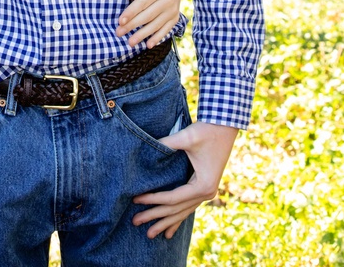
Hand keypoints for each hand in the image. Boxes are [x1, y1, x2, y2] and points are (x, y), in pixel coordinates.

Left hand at [116, 0, 182, 47]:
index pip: (142, 3)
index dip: (130, 13)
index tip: (120, 21)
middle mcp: (167, 1)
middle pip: (147, 16)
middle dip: (132, 26)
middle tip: (118, 33)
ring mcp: (172, 10)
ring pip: (155, 25)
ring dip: (142, 35)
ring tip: (130, 42)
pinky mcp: (175, 17)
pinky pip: (166, 29)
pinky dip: (157, 38)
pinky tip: (148, 45)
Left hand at [132, 121, 237, 237]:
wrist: (225, 127)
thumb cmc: (206, 131)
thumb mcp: (186, 137)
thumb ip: (165, 144)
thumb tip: (144, 148)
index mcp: (203, 185)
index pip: (173, 198)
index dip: (153, 200)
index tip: (135, 200)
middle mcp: (207, 193)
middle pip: (176, 209)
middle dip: (155, 217)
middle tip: (135, 222)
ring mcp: (207, 193)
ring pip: (182, 212)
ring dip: (166, 222)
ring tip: (150, 234)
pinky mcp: (204, 188)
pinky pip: (188, 207)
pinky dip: (178, 218)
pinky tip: (169, 232)